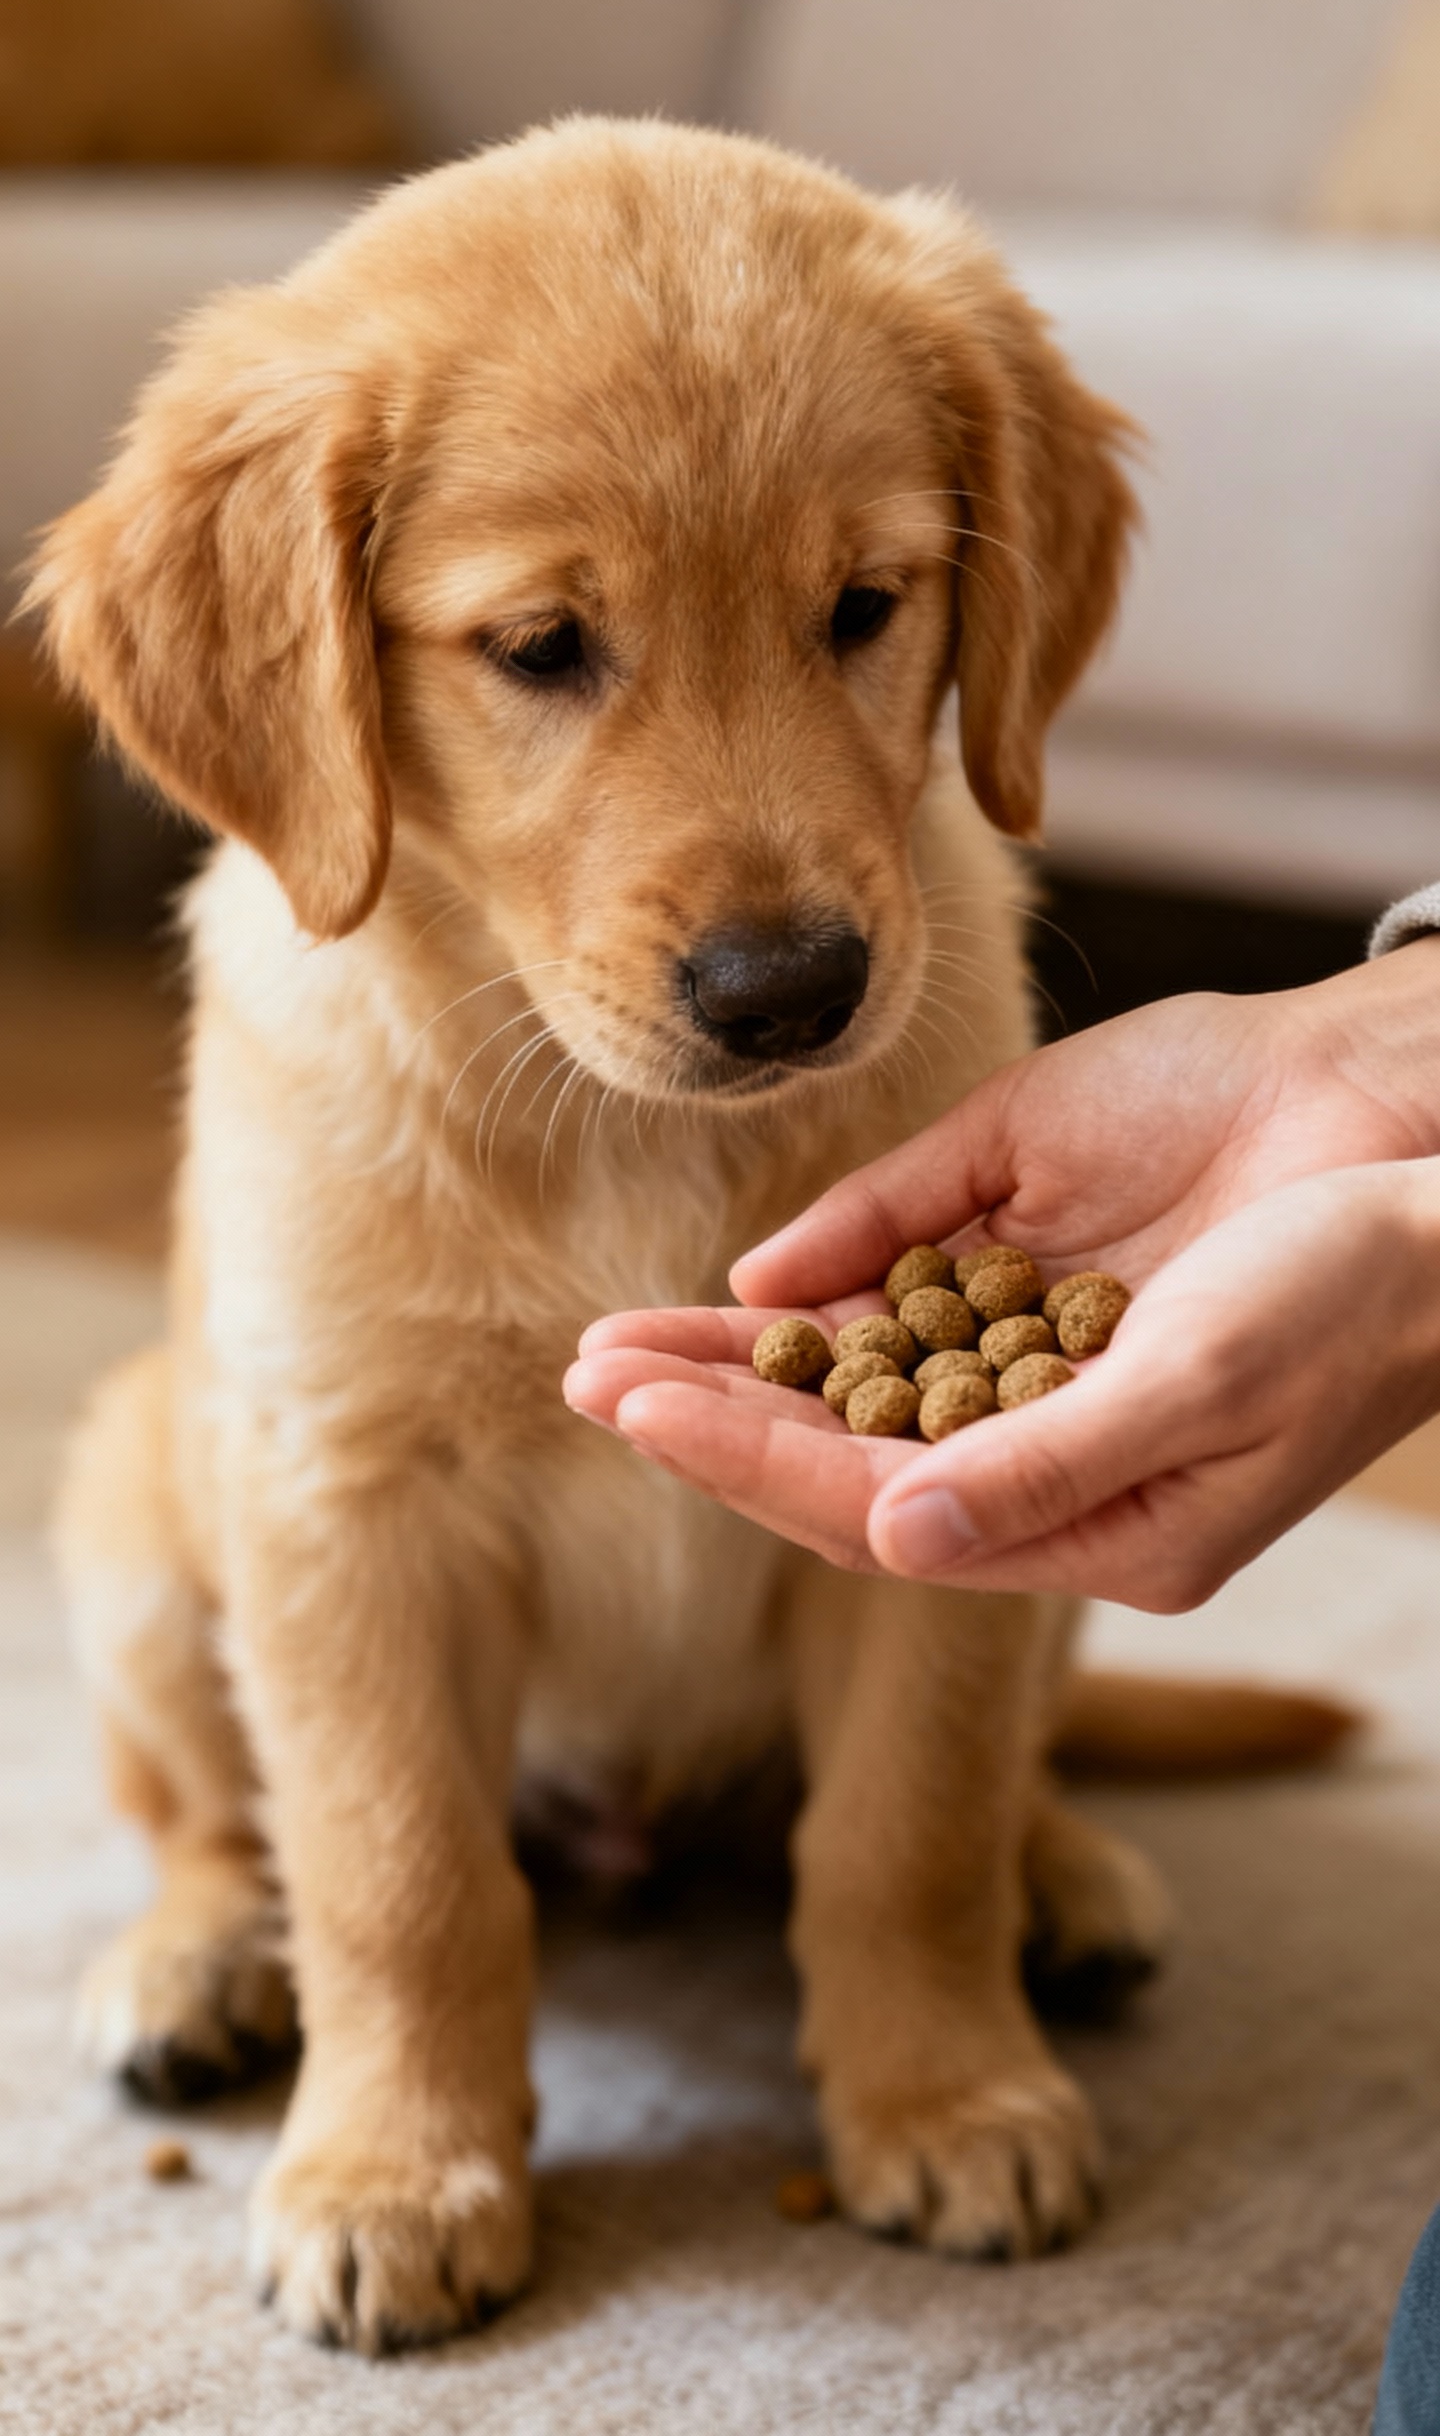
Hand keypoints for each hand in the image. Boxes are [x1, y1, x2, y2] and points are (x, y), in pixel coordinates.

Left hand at [565, 949, 1439, 1608]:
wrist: (1429, 1151)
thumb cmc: (1352, 1293)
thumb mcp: (1207, 1389)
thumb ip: (1048, 1468)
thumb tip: (890, 1539)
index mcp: (1095, 1519)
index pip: (879, 1503)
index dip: (749, 1457)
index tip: (634, 1413)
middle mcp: (1052, 1440)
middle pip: (847, 1447)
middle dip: (714, 1413)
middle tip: (581, 1377)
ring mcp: (1043, 1340)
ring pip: (862, 1366)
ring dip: (743, 1357)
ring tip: (612, 1346)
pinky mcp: (1050, 1245)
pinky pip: (914, 1269)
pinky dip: (827, 1278)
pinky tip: (745, 1286)